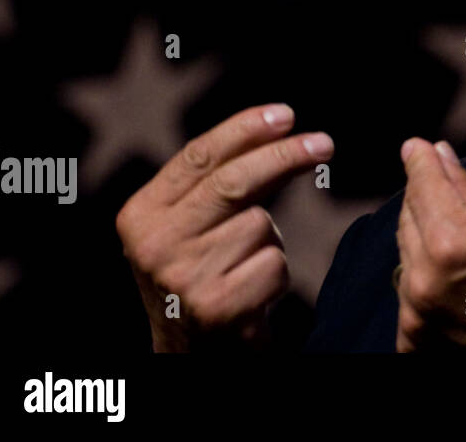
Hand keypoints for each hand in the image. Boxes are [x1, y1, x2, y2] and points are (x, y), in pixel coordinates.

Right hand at [115, 103, 333, 350]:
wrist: (191, 352)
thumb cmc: (202, 272)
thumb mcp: (190, 225)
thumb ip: (218, 181)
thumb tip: (282, 127)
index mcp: (141, 213)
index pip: (198, 157)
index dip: (245, 130)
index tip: (286, 114)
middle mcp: (153, 244)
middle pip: (233, 183)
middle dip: (284, 157)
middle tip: (324, 144)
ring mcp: (183, 278)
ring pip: (260, 227)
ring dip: (271, 242)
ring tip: (244, 267)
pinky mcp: (216, 308)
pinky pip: (274, 265)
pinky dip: (276, 274)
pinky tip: (251, 293)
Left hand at [394, 138, 465, 352]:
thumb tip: (436, 154)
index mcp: (452, 244)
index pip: (421, 184)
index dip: (421, 160)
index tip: (418, 147)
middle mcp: (424, 281)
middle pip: (408, 217)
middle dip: (427, 202)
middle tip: (455, 202)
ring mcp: (416, 315)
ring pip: (405, 254)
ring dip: (425, 243)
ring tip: (465, 252)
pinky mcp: (414, 340)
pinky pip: (407, 293)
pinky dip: (425, 281)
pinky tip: (456, 282)